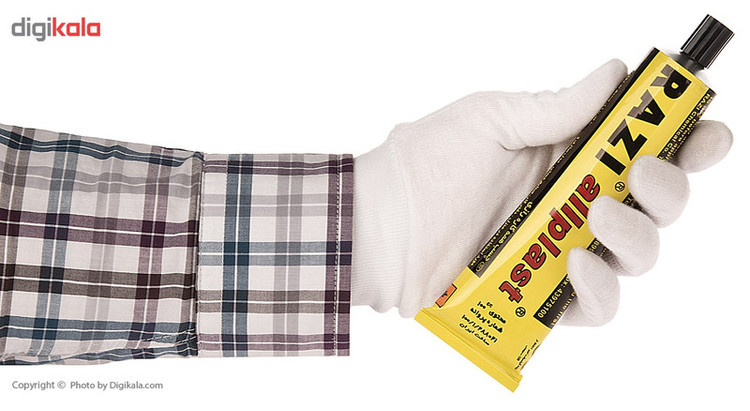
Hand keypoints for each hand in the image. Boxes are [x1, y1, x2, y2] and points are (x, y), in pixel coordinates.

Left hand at [350, 59, 732, 321]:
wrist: (377, 226)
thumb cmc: (424, 166)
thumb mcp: (489, 119)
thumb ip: (555, 107)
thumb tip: (616, 73)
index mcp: (566, 156)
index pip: (643, 151)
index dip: (686, 145)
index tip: (707, 135)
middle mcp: (572, 204)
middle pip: (657, 205)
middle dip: (667, 189)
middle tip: (642, 174)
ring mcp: (559, 252)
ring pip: (637, 255)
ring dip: (636, 236)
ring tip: (598, 216)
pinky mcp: (541, 298)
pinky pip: (597, 306)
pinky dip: (600, 289)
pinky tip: (576, 264)